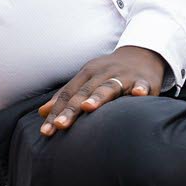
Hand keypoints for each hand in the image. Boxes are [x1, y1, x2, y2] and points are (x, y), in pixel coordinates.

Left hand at [38, 47, 166, 137]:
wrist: (142, 54)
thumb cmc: (109, 73)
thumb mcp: (87, 80)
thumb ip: (67, 96)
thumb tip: (42, 112)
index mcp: (87, 74)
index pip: (68, 94)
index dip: (56, 112)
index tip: (46, 131)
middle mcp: (103, 73)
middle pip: (84, 92)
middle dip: (71, 109)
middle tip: (59, 125)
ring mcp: (124, 76)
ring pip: (109, 87)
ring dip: (98, 96)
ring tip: (88, 107)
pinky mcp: (144, 80)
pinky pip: (142, 85)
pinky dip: (140, 89)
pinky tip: (138, 94)